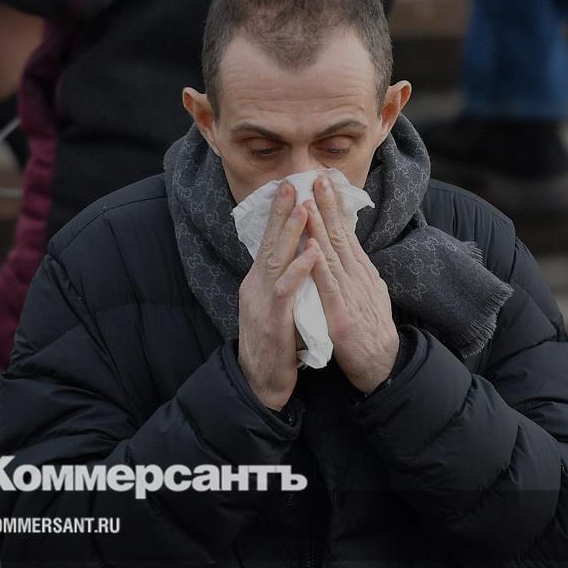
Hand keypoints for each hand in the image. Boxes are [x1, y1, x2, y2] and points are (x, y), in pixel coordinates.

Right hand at [238, 182, 322, 410]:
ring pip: (276, 260)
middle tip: (291, 184)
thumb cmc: (274, 346)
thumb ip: (282, 282)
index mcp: (259, 283)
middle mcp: (256, 287)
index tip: (289, 189)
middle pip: (269, 243)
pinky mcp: (273, 320)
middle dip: (281, 212)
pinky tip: (312, 252)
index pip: (268, 242)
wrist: (260, 383)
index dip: (278, 216)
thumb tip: (293, 258)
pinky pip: (286, 289)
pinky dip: (299, 268)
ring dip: (291, 233)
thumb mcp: (276, 307)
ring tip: (304, 207)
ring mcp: (262, 302)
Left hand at [303, 175, 398, 392]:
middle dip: (327, 205)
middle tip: (315, 177)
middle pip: (341, 235)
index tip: (323, 183)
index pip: (346, 234)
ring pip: (332, 254)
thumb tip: (350, 253)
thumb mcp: (367, 294)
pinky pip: (328, 285)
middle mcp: (358, 277)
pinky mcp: (342, 313)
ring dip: (319, 226)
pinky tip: (311, 246)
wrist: (383, 366)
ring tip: (308, 201)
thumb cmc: (371, 332)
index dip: (334, 208)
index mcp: (361, 272)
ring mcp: (351, 293)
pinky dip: (319, 264)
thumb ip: (356, 273)